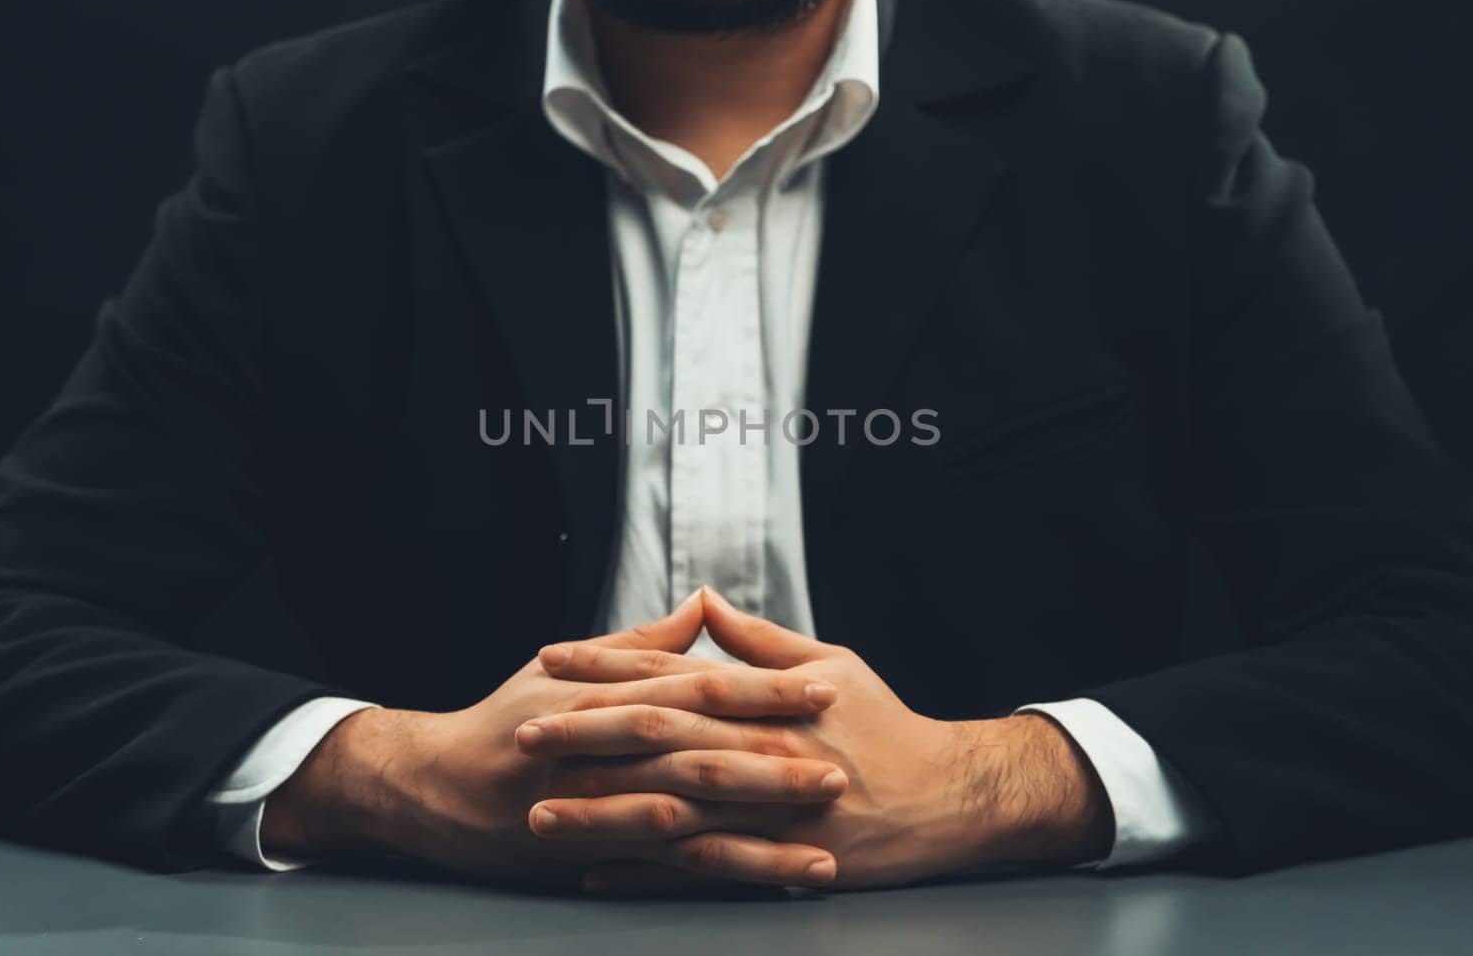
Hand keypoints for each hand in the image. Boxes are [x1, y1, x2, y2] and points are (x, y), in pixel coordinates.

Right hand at [260, 589, 847, 888]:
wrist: (428, 784)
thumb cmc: (502, 718)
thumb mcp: (565, 665)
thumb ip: (639, 642)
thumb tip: (700, 606)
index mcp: (607, 693)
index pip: (699, 685)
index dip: (764, 687)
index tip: (823, 687)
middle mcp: (602, 747)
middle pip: (702, 750)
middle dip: (774, 761)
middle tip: (838, 767)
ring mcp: (595, 804)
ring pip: (688, 813)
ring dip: (756, 825)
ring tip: (817, 833)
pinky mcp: (588, 852)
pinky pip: (659, 864)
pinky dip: (711, 869)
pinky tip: (758, 876)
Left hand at [526, 588, 1112, 892]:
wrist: (951, 797)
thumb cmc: (887, 724)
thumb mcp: (832, 662)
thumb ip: (761, 638)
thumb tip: (706, 599)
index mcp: (766, 696)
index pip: (671, 672)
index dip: (607, 666)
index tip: (550, 659)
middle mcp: (761, 749)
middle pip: (659, 738)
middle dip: (585, 737)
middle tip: (521, 735)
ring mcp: (768, 809)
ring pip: (670, 809)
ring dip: (602, 812)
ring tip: (540, 813)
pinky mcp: (778, 857)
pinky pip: (701, 869)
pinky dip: (648, 872)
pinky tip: (599, 872)